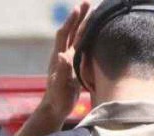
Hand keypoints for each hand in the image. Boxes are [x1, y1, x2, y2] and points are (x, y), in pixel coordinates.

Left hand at [41, 1, 90, 121]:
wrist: (56, 108)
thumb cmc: (57, 99)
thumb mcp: (59, 85)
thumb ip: (61, 71)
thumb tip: (62, 55)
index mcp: (59, 57)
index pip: (64, 34)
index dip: (70, 21)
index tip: (78, 8)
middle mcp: (64, 54)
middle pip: (72, 32)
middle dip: (80, 17)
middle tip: (88, 3)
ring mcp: (70, 60)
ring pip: (78, 38)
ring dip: (85, 25)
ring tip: (95, 14)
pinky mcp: (76, 66)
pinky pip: (83, 49)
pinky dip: (89, 39)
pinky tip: (97, 36)